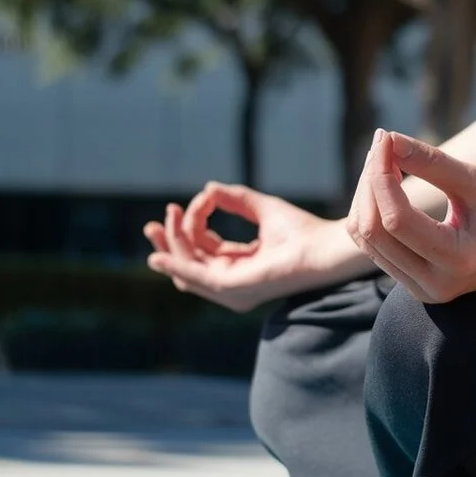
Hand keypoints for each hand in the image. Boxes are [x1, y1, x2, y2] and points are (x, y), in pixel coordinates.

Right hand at [144, 182, 369, 311]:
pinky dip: (176, 264)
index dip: (189, 228)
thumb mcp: (260, 208)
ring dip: (171, 246)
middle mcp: (234, 280)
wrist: (323, 247)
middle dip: (168, 244)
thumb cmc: (302, 231)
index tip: (194, 201)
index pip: (203, 251)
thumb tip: (208, 188)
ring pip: (187, 269)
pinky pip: (195, 277)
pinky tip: (160, 254)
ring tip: (166, 220)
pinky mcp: (233, 287)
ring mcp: (232, 287)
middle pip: (189, 265)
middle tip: (152, 223)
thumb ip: (234, 199)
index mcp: (241, 263)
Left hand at [346, 129, 475, 303]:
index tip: (386, 139)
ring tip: (383, 161)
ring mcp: (418, 290)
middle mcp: (434, 285)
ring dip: (365, 195)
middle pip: (374, 230)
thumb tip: (388, 141)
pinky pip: (370, 246)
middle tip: (382, 144)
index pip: (397, 219)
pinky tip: (383, 186)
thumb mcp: (473, 181)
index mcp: (457, 261)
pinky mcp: (408, 284)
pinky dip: (368, 211)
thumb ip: (432, 162)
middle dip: (369, 182)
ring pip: (365, 238)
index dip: (381, 177)